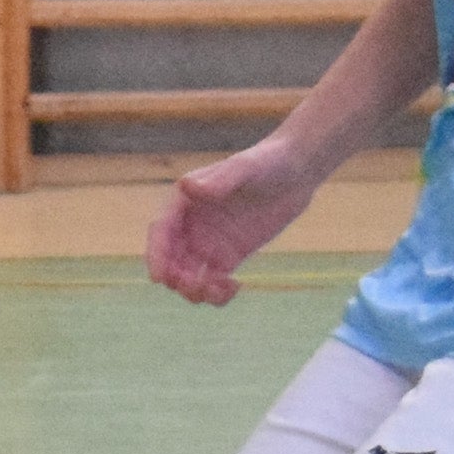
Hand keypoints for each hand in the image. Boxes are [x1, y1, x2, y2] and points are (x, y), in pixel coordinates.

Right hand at [146, 140, 318, 304]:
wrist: (296, 172)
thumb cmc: (267, 161)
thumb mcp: (244, 168)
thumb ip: (218, 180)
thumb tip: (189, 186)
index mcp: (184, 202)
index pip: (161, 232)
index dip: (156, 255)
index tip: (158, 277)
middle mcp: (191, 225)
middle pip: (171, 260)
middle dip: (176, 278)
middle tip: (197, 285)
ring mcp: (208, 243)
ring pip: (189, 276)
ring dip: (194, 290)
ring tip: (219, 290)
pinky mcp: (229, 256)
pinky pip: (213, 282)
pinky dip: (217, 293)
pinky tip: (235, 287)